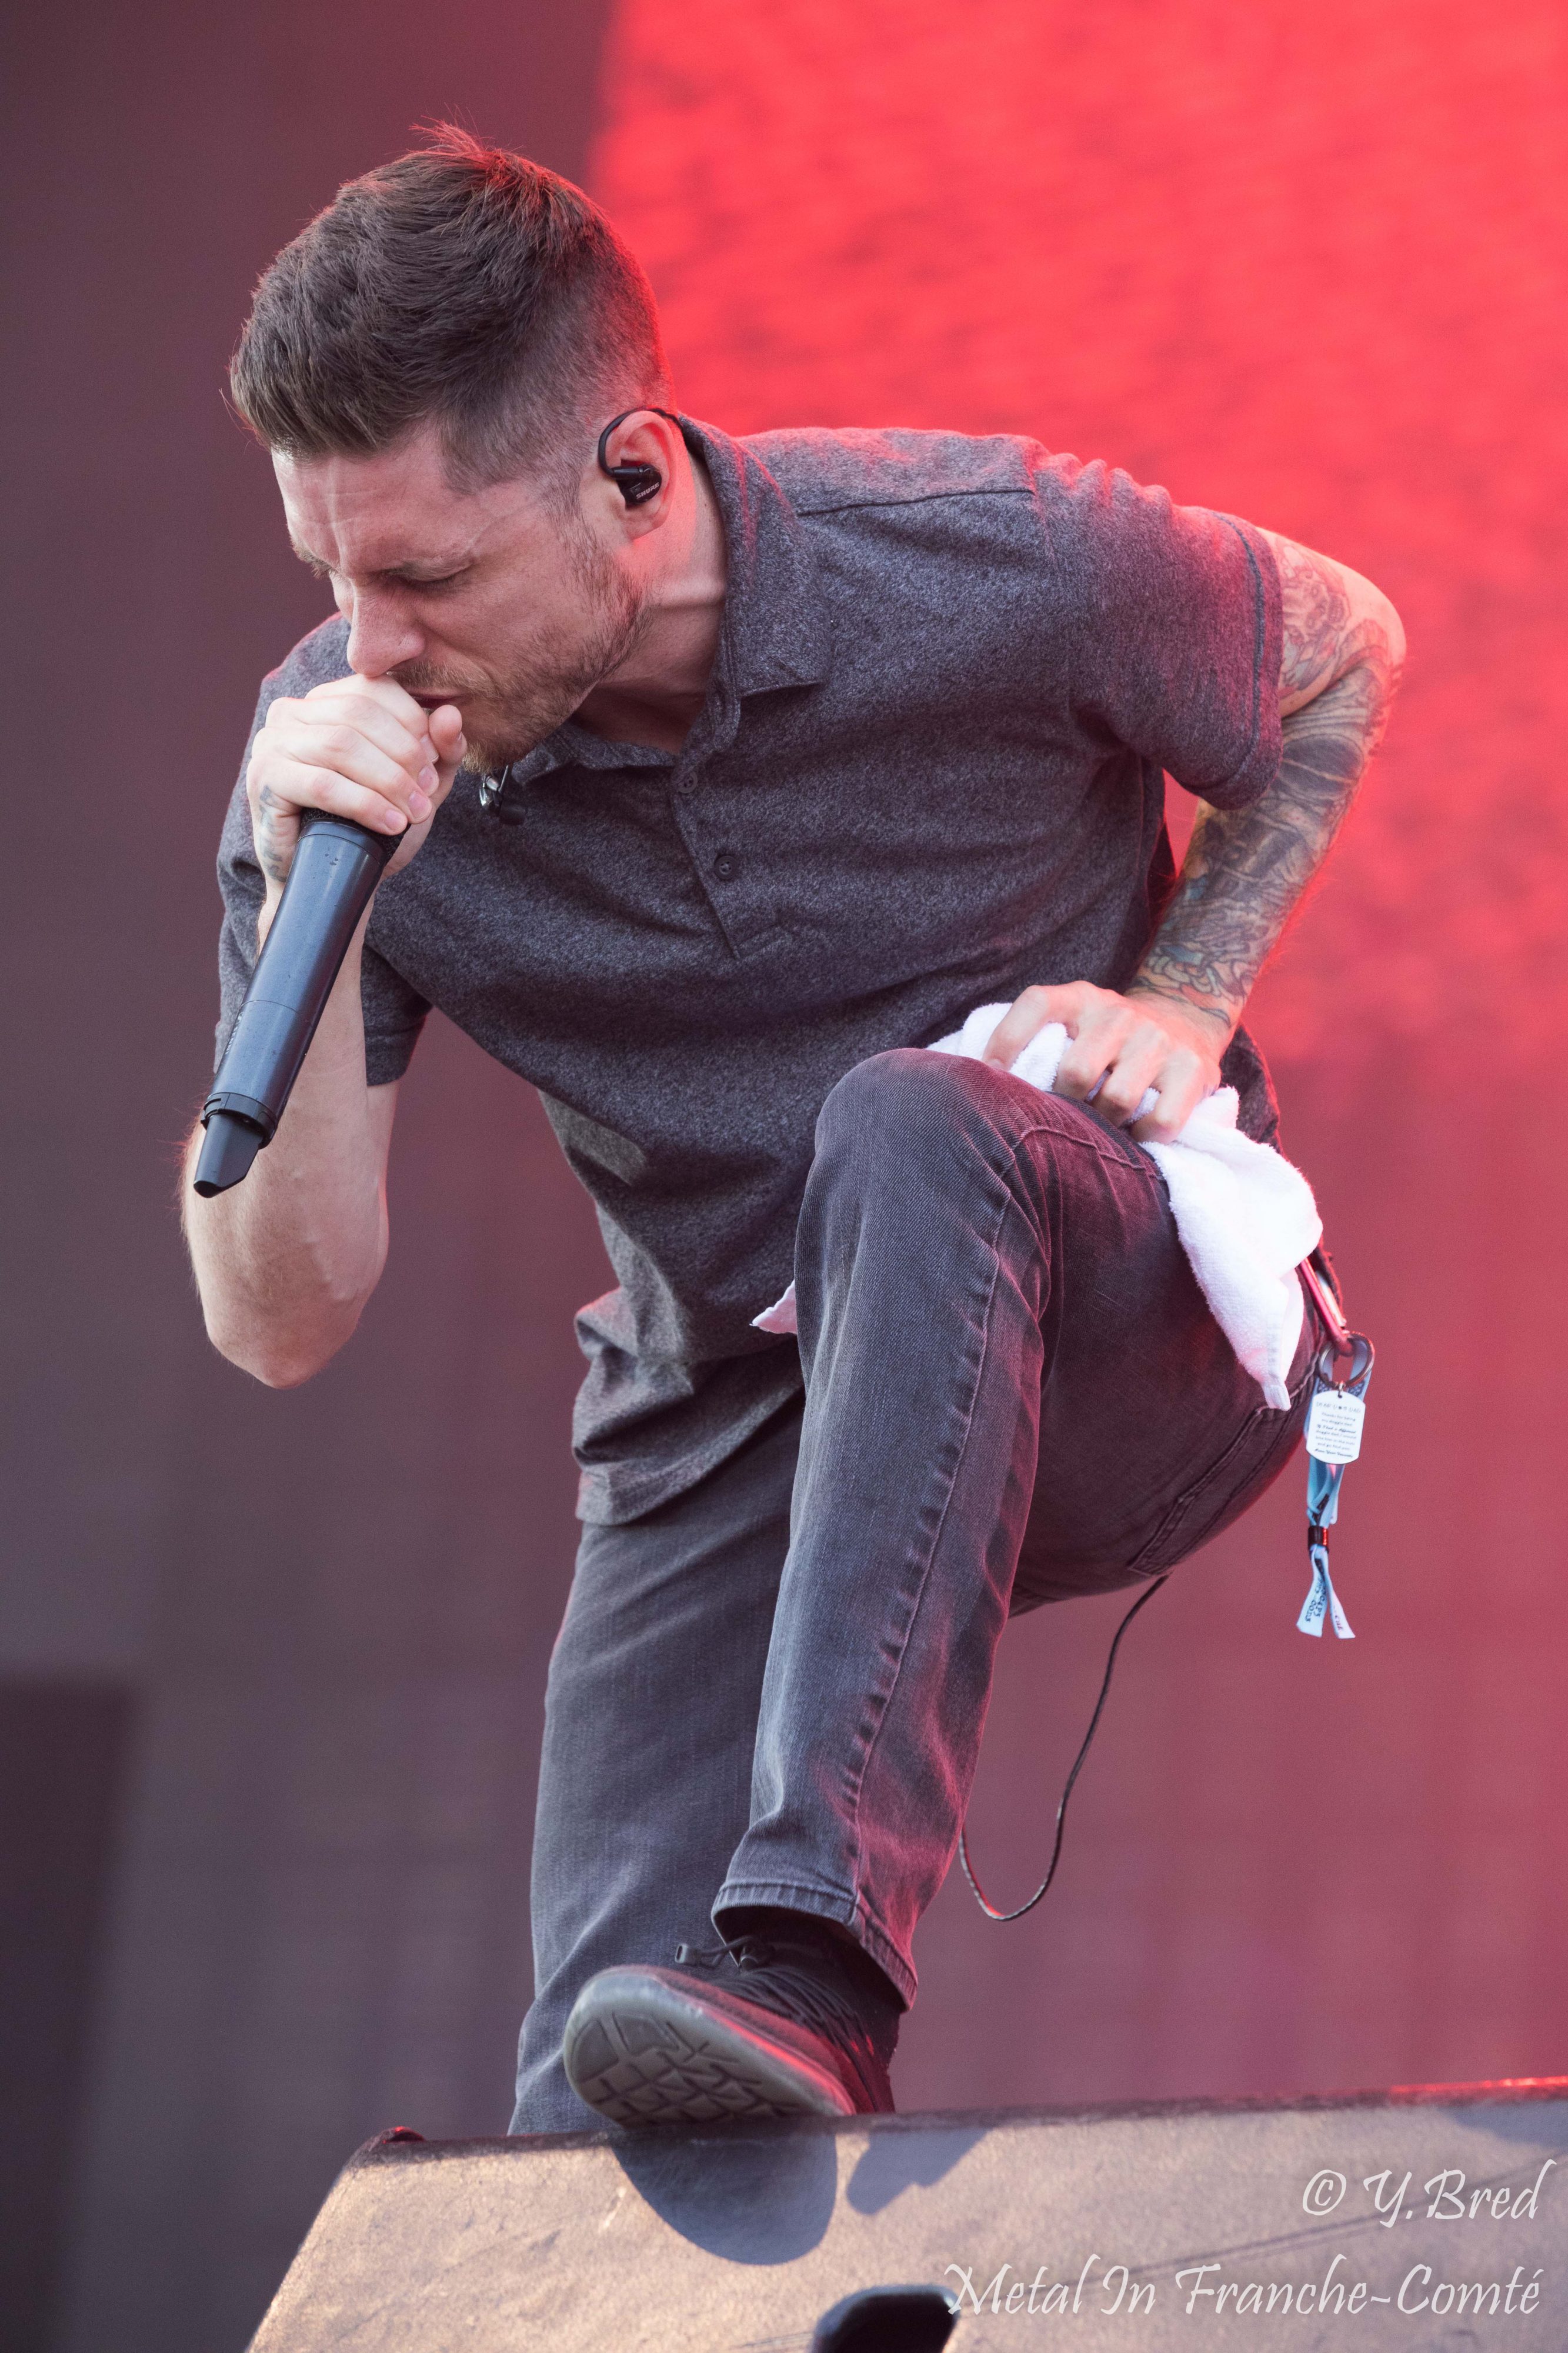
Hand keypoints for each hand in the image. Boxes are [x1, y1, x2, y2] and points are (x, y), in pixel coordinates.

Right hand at [247, 675, 465, 900]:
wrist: (331, 878)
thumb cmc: (371, 825)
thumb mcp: (417, 785)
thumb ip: (440, 749)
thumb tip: (451, 714)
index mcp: (326, 701)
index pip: (375, 688)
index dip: (414, 724)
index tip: (434, 765)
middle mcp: (292, 712)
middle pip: (359, 713)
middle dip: (404, 754)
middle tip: (427, 793)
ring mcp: (272, 742)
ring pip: (341, 745)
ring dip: (389, 781)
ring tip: (413, 812)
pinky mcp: (264, 778)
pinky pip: (321, 784)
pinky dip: (364, 804)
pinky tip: (390, 824)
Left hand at [981, 981, 1229, 1141]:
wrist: (1186, 1019)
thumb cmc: (1108, 1037)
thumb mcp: (1074, 1022)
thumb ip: (1035, 1042)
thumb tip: (975, 1084)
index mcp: (1080, 997)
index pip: (1035, 1004)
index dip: (1006, 1041)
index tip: (987, 1078)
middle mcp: (1120, 1013)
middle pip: (1076, 1072)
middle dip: (1064, 1105)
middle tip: (1061, 1121)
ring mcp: (1159, 1040)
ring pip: (1118, 1101)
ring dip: (1104, 1126)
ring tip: (1098, 1129)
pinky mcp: (1193, 1069)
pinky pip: (1160, 1121)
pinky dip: (1142, 1138)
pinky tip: (1134, 1136)